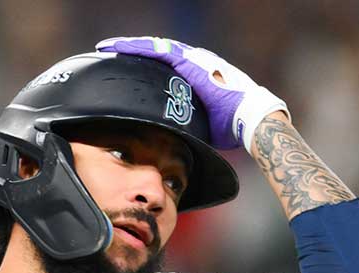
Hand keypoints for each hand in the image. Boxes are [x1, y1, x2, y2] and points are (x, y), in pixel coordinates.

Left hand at [95, 36, 287, 151]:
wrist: (250, 118)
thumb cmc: (231, 125)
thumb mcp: (201, 123)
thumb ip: (185, 122)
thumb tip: (169, 139)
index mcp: (195, 75)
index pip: (164, 65)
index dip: (143, 63)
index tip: (122, 68)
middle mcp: (194, 62)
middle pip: (157, 53)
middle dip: (132, 51)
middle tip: (108, 51)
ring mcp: (193, 60)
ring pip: (156, 48)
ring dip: (131, 47)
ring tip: (108, 46)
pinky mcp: (190, 63)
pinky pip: (160, 52)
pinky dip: (140, 48)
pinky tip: (121, 47)